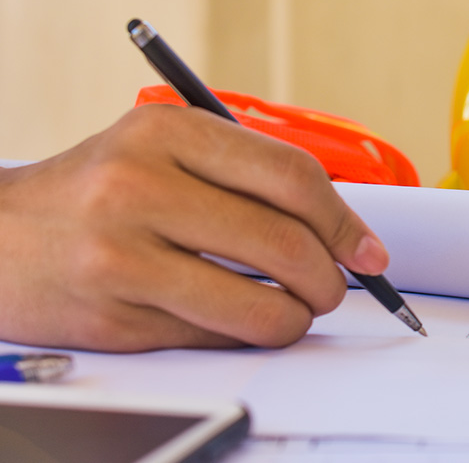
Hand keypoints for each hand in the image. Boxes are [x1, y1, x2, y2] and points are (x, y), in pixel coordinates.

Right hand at [0, 104, 388, 350]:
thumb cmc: (97, 190)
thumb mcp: (165, 148)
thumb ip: (246, 173)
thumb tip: (341, 229)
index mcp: (167, 131)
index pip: (292, 176)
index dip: (346, 221)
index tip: (369, 250)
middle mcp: (141, 187)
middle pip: (284, 243)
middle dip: (332, 278)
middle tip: (336, 288)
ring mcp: (123, 257)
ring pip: (259, 306)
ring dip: (297, 318)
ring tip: (296, 311)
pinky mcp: (114, 318)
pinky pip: (216, 338)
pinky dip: (247, 336)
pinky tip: (242, 321)